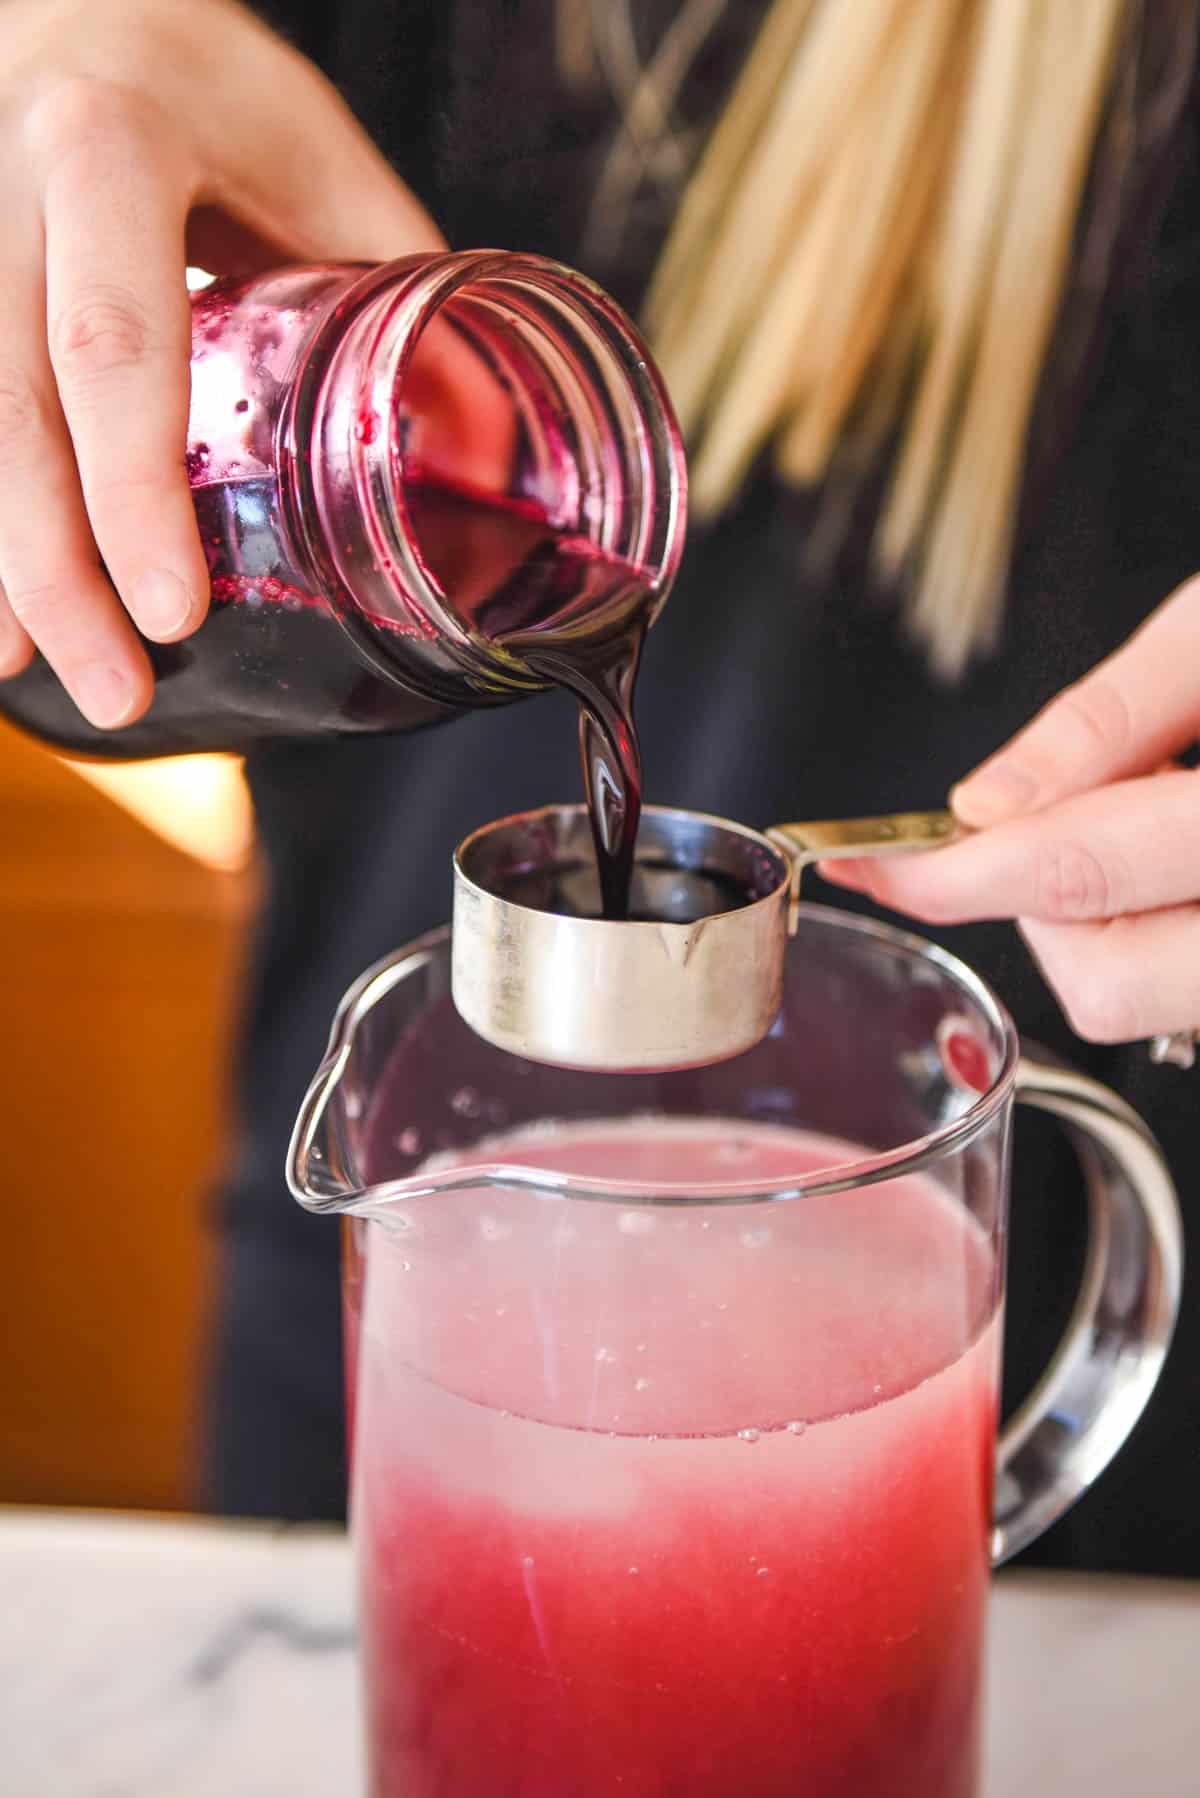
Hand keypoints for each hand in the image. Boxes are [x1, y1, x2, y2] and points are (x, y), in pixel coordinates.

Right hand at [0, 0, 441, 727]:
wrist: (78, 9)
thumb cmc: (209, 84)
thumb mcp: (316, 152)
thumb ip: (388, 283)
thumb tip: (485, 439)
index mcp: (113, 151)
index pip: (116, 345)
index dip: (136, 490)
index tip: (172, 608)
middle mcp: (4, 189)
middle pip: (14, 409)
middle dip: (57, 568)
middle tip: (119, 689)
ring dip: (5, 564)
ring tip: (49, 674)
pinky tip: (9, 603)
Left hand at [821, 576, 1199, 1044]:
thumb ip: (1109, 717)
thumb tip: (985, 803)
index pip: (1078, 873)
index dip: (950, 871)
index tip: (870, 862)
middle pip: (1100, 984)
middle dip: (1043, 904)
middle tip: (1068, 813)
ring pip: (1136, 1004)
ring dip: (1103, 923)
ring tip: (1156, 817)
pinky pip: (1180, 994)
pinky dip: (1152, 932)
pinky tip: (1181, 860)